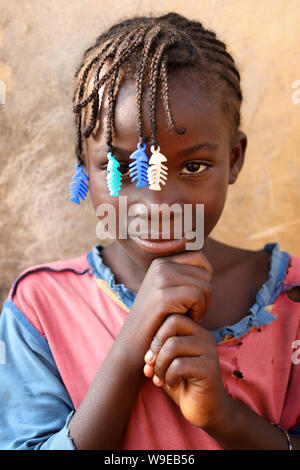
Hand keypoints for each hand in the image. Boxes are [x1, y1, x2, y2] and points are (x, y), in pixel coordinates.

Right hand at [117, 250, 213, 367]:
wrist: (133, 342)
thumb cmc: (158, 319)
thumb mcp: (168, 290)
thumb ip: (184, 277)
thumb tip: (208, 268)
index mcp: (162, 262)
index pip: (199, 258)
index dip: (205, 278)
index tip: (195, 297)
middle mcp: (161, 266)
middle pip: (206, 273)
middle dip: (206, 295)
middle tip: (193, 311)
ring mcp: (161, 279)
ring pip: (205, 285)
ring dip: (204, 305)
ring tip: (190, 315)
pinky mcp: (163, 297)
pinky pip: (197, 297)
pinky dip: (199, 311)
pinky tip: (188, 319)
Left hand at [143, 313, 233, 428]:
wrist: (205, 410)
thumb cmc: (182, 384)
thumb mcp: (166, 363)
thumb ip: (157, 350)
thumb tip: (142, 349)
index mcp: (195, 332)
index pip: (172, 316)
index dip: (156, 335)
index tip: (149, 357)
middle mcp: (204, 337)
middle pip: (172, 323)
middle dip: (156, 347)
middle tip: (152, 366)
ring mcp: (209, 351)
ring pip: (172, 345)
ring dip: (160, 365)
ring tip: (162, 378)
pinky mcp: (209, 368)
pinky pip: (179, 365)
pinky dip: (169, 377)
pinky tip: (173, 385)